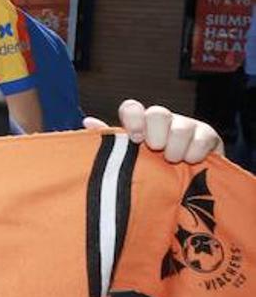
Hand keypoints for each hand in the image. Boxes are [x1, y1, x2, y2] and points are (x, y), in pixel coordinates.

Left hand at [84, 100, 222, 162]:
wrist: (188, 188)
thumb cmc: (152, 172)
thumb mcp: (129, 160)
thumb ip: (112, 142)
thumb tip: (87, 121)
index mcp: (139, 124)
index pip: (132, 108)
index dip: (133, 119)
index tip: (135, 138)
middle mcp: (162, 121)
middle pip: (158, 113)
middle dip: (156, 134)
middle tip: (156, 151)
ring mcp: (186, 126)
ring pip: (181, 125)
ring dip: (175, 147)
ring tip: (173, 160)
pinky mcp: (208, 136)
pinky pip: (203, 137)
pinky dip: (195, 152)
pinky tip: (191, 161)